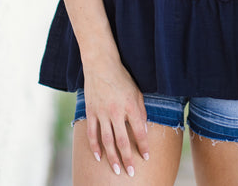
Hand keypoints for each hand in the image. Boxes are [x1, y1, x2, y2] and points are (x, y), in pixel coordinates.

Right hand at [83, 58, 149, 176]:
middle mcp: (116, 112)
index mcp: (131, 106)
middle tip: (130, 172)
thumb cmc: (122, 77)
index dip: (143, 146)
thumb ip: (141, 110)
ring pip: (107, 141)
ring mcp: (102, 112)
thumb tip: (144, 128)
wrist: (101, 64)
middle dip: (127, 159)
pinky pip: (92, 133)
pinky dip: (94, 146)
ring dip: (112, 157)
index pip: (139, 131)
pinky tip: (98, 157)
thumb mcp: (137, 91)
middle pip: (123, 141)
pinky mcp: (91, 112)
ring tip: (116, 170)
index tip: (145, 157)